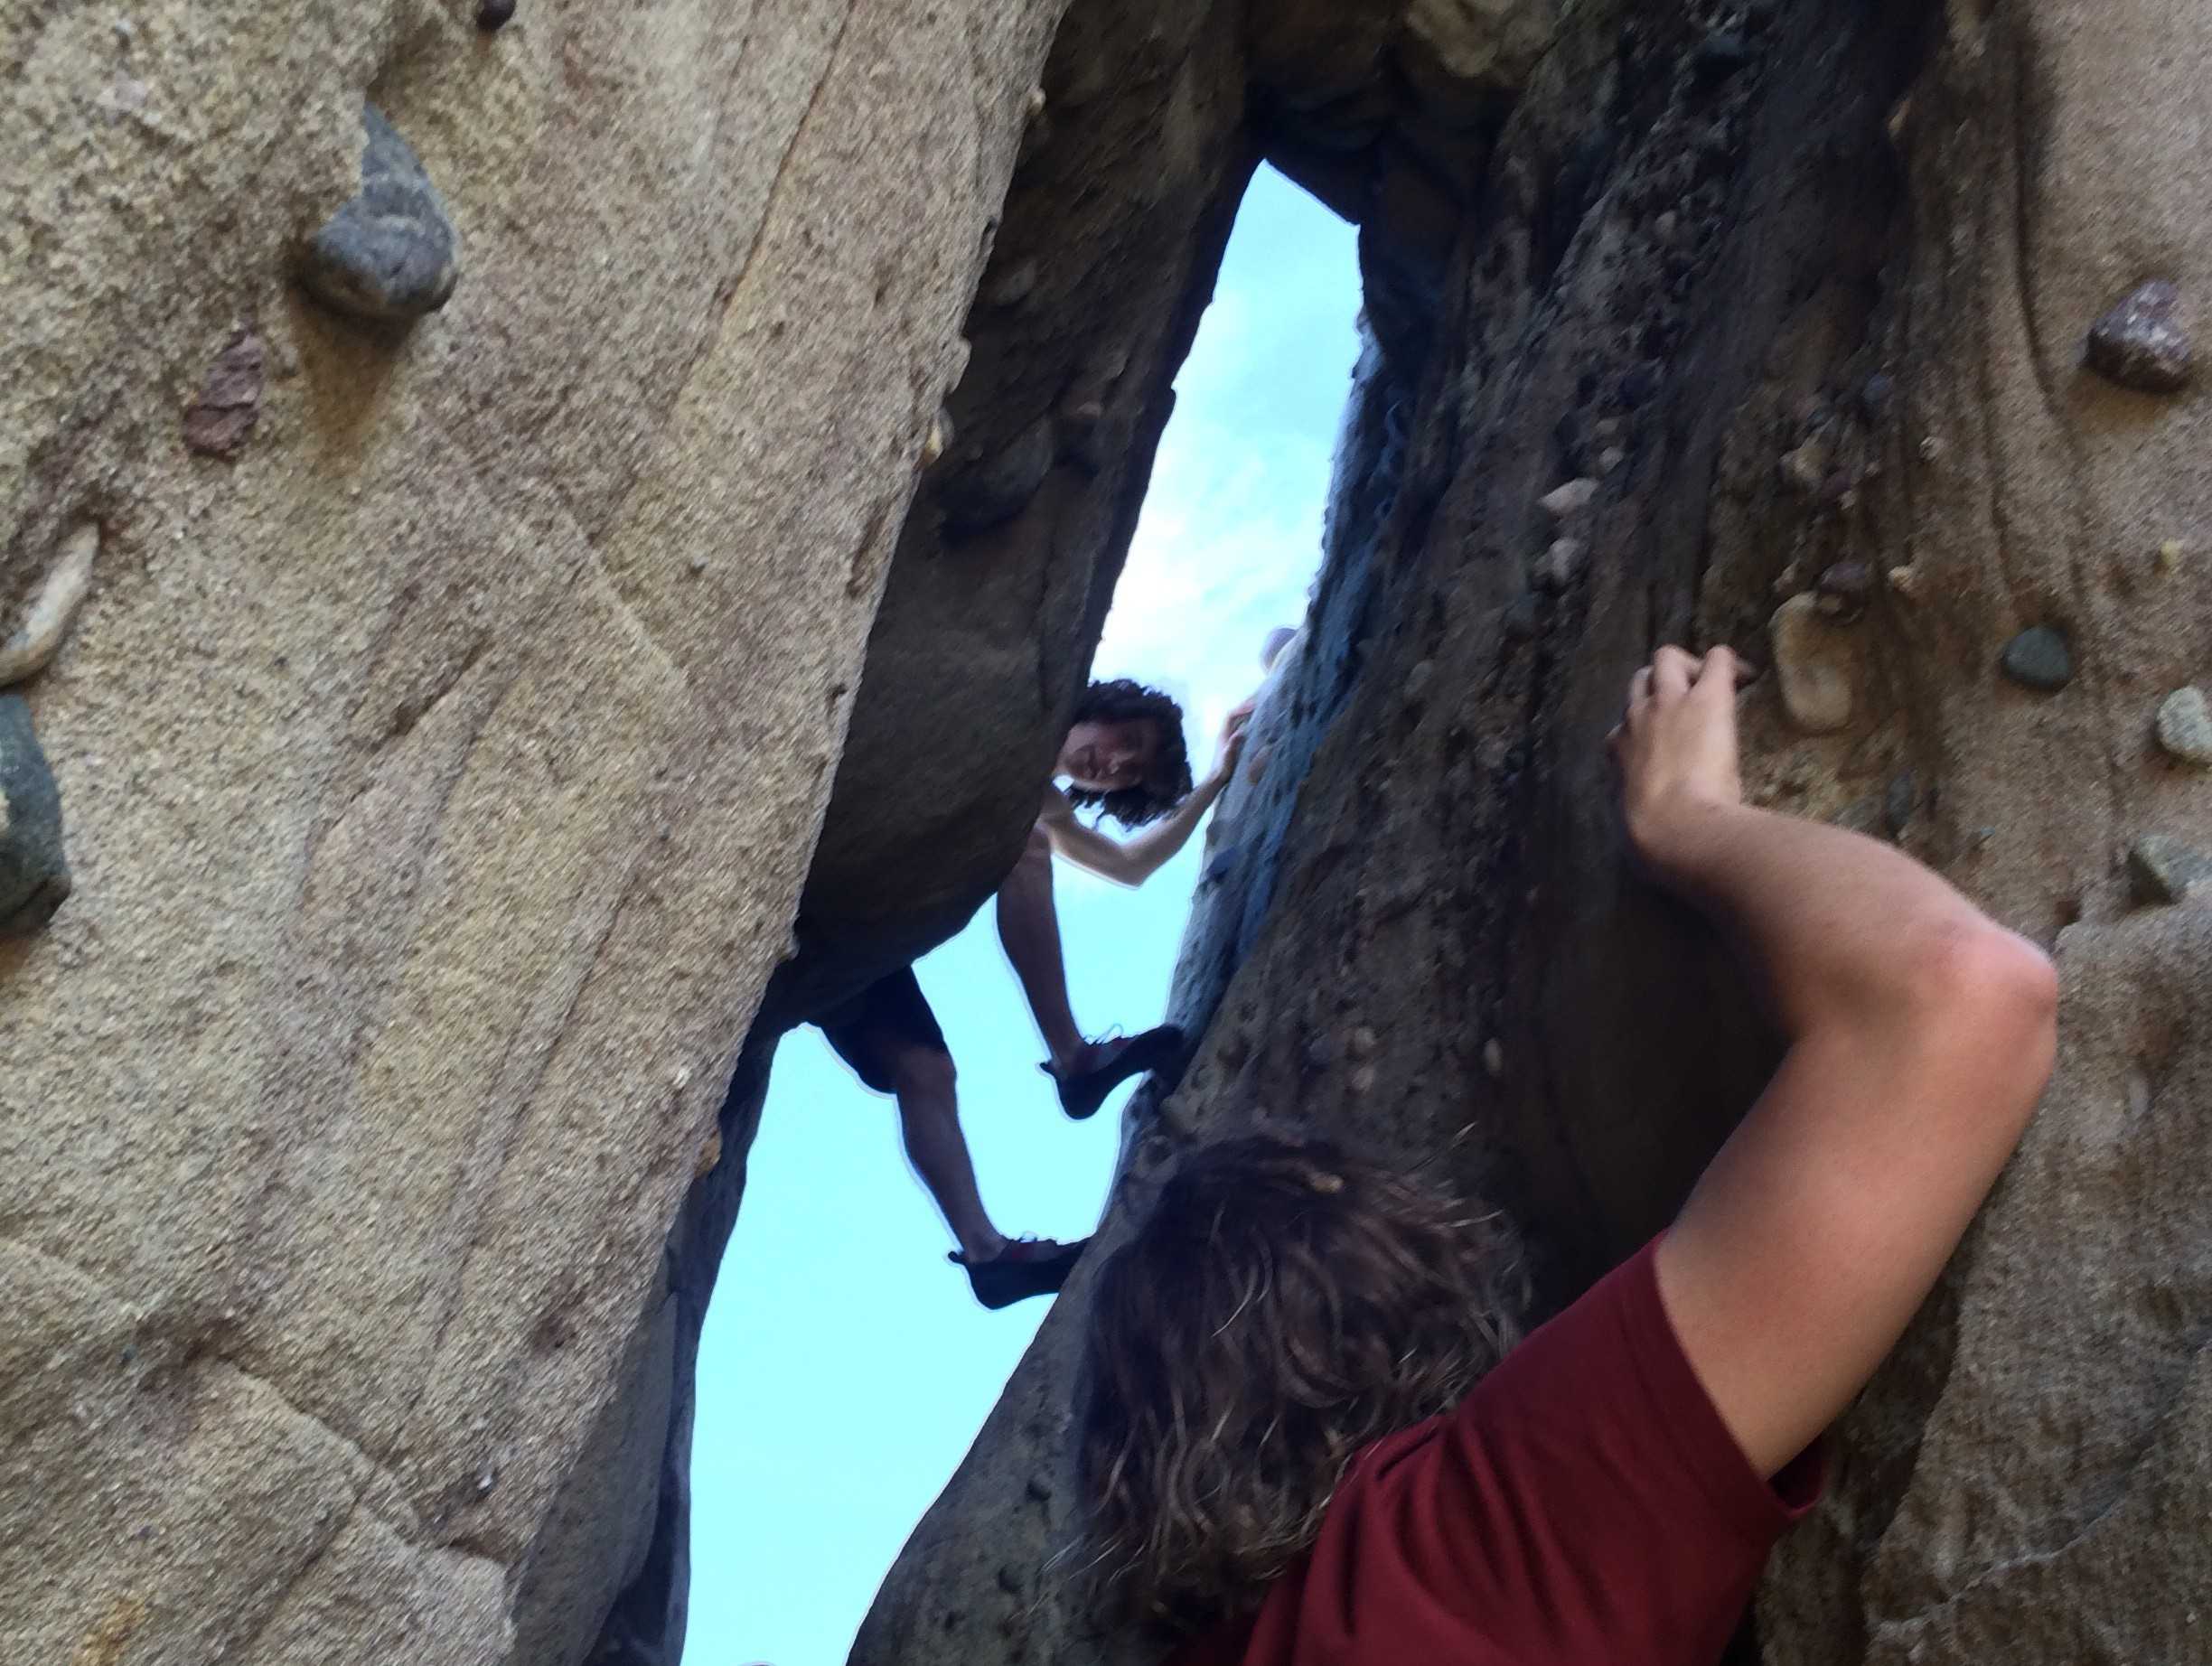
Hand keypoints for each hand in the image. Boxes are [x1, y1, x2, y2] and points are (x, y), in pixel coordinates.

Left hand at [1210, 702, 1253, 783]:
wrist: (1217, 779)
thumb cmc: (1223, 769)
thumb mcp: (1229, 758)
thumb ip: (1232, 745)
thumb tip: (1239, 733)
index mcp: (1223, 734)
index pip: (1231, 715)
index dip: (1241, 708)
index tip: (1253, 705)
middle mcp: (1225, 733)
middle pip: (1234, 714)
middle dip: (1244, 707)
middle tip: (1258, 701)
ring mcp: (1228, 737)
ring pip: (1237, 720)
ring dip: (1246, 713)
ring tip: (1259, 708)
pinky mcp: (1232, 742)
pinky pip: (1240, 727)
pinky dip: (1247, 722)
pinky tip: (1256, 723)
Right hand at [1608, 645, 1745, 880]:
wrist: (1677, 829)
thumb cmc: (1655, 840)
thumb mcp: (1637, 824)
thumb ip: (1640, 815)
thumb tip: (1649, 838)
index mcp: (1620, 753)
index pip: (1623, 730)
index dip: (1643, 731)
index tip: (1664, 744)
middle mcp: (1636, 720)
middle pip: (1639, 681)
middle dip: (1661, 683)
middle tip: (1690, 700)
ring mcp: (1668, 704)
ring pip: (1666, 659)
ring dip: (1688, 666)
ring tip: (1714, 682)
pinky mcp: (1705, 698)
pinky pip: (1715, 659)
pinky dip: (1730, 663)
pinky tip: (1749, 676)